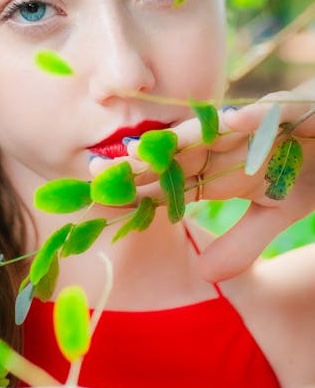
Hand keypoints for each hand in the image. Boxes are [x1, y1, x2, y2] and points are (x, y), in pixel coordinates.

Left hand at [89, 83, 314, 282]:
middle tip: (95, 175)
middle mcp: (228, 148)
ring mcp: (251, 128)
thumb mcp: (276, 213)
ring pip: (206, 135)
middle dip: (138, 168)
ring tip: (136, 153)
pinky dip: (244, 120)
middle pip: (176, 159)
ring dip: (172, 144)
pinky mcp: (284, 111)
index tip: (101, 204)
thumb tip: (202, 276)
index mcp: (222, 173)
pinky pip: (261, 116)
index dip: (140, 194)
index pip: (173, 186)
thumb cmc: (309, 168)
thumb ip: (241, 243)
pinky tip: (219, 126)